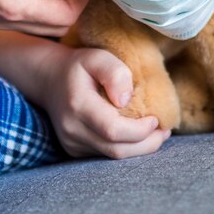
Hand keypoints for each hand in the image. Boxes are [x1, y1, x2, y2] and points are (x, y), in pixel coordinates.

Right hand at [40, 46, 170, 157]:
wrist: (48, 78)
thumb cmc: (78, 65)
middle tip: (165, 131)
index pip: (113, 130)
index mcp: (78, 105)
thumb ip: (114, 73)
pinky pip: (105, 155)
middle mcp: (72, 129)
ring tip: (156, 134)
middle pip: (116, 149)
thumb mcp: (97, 57)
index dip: (140, 131)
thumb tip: (126, 99)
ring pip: (112, 156)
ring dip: (139, 149)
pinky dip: (125, 148)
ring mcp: (71, 143)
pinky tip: (137, 136)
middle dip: (146, 144)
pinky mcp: (75, 150)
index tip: (157, 119)